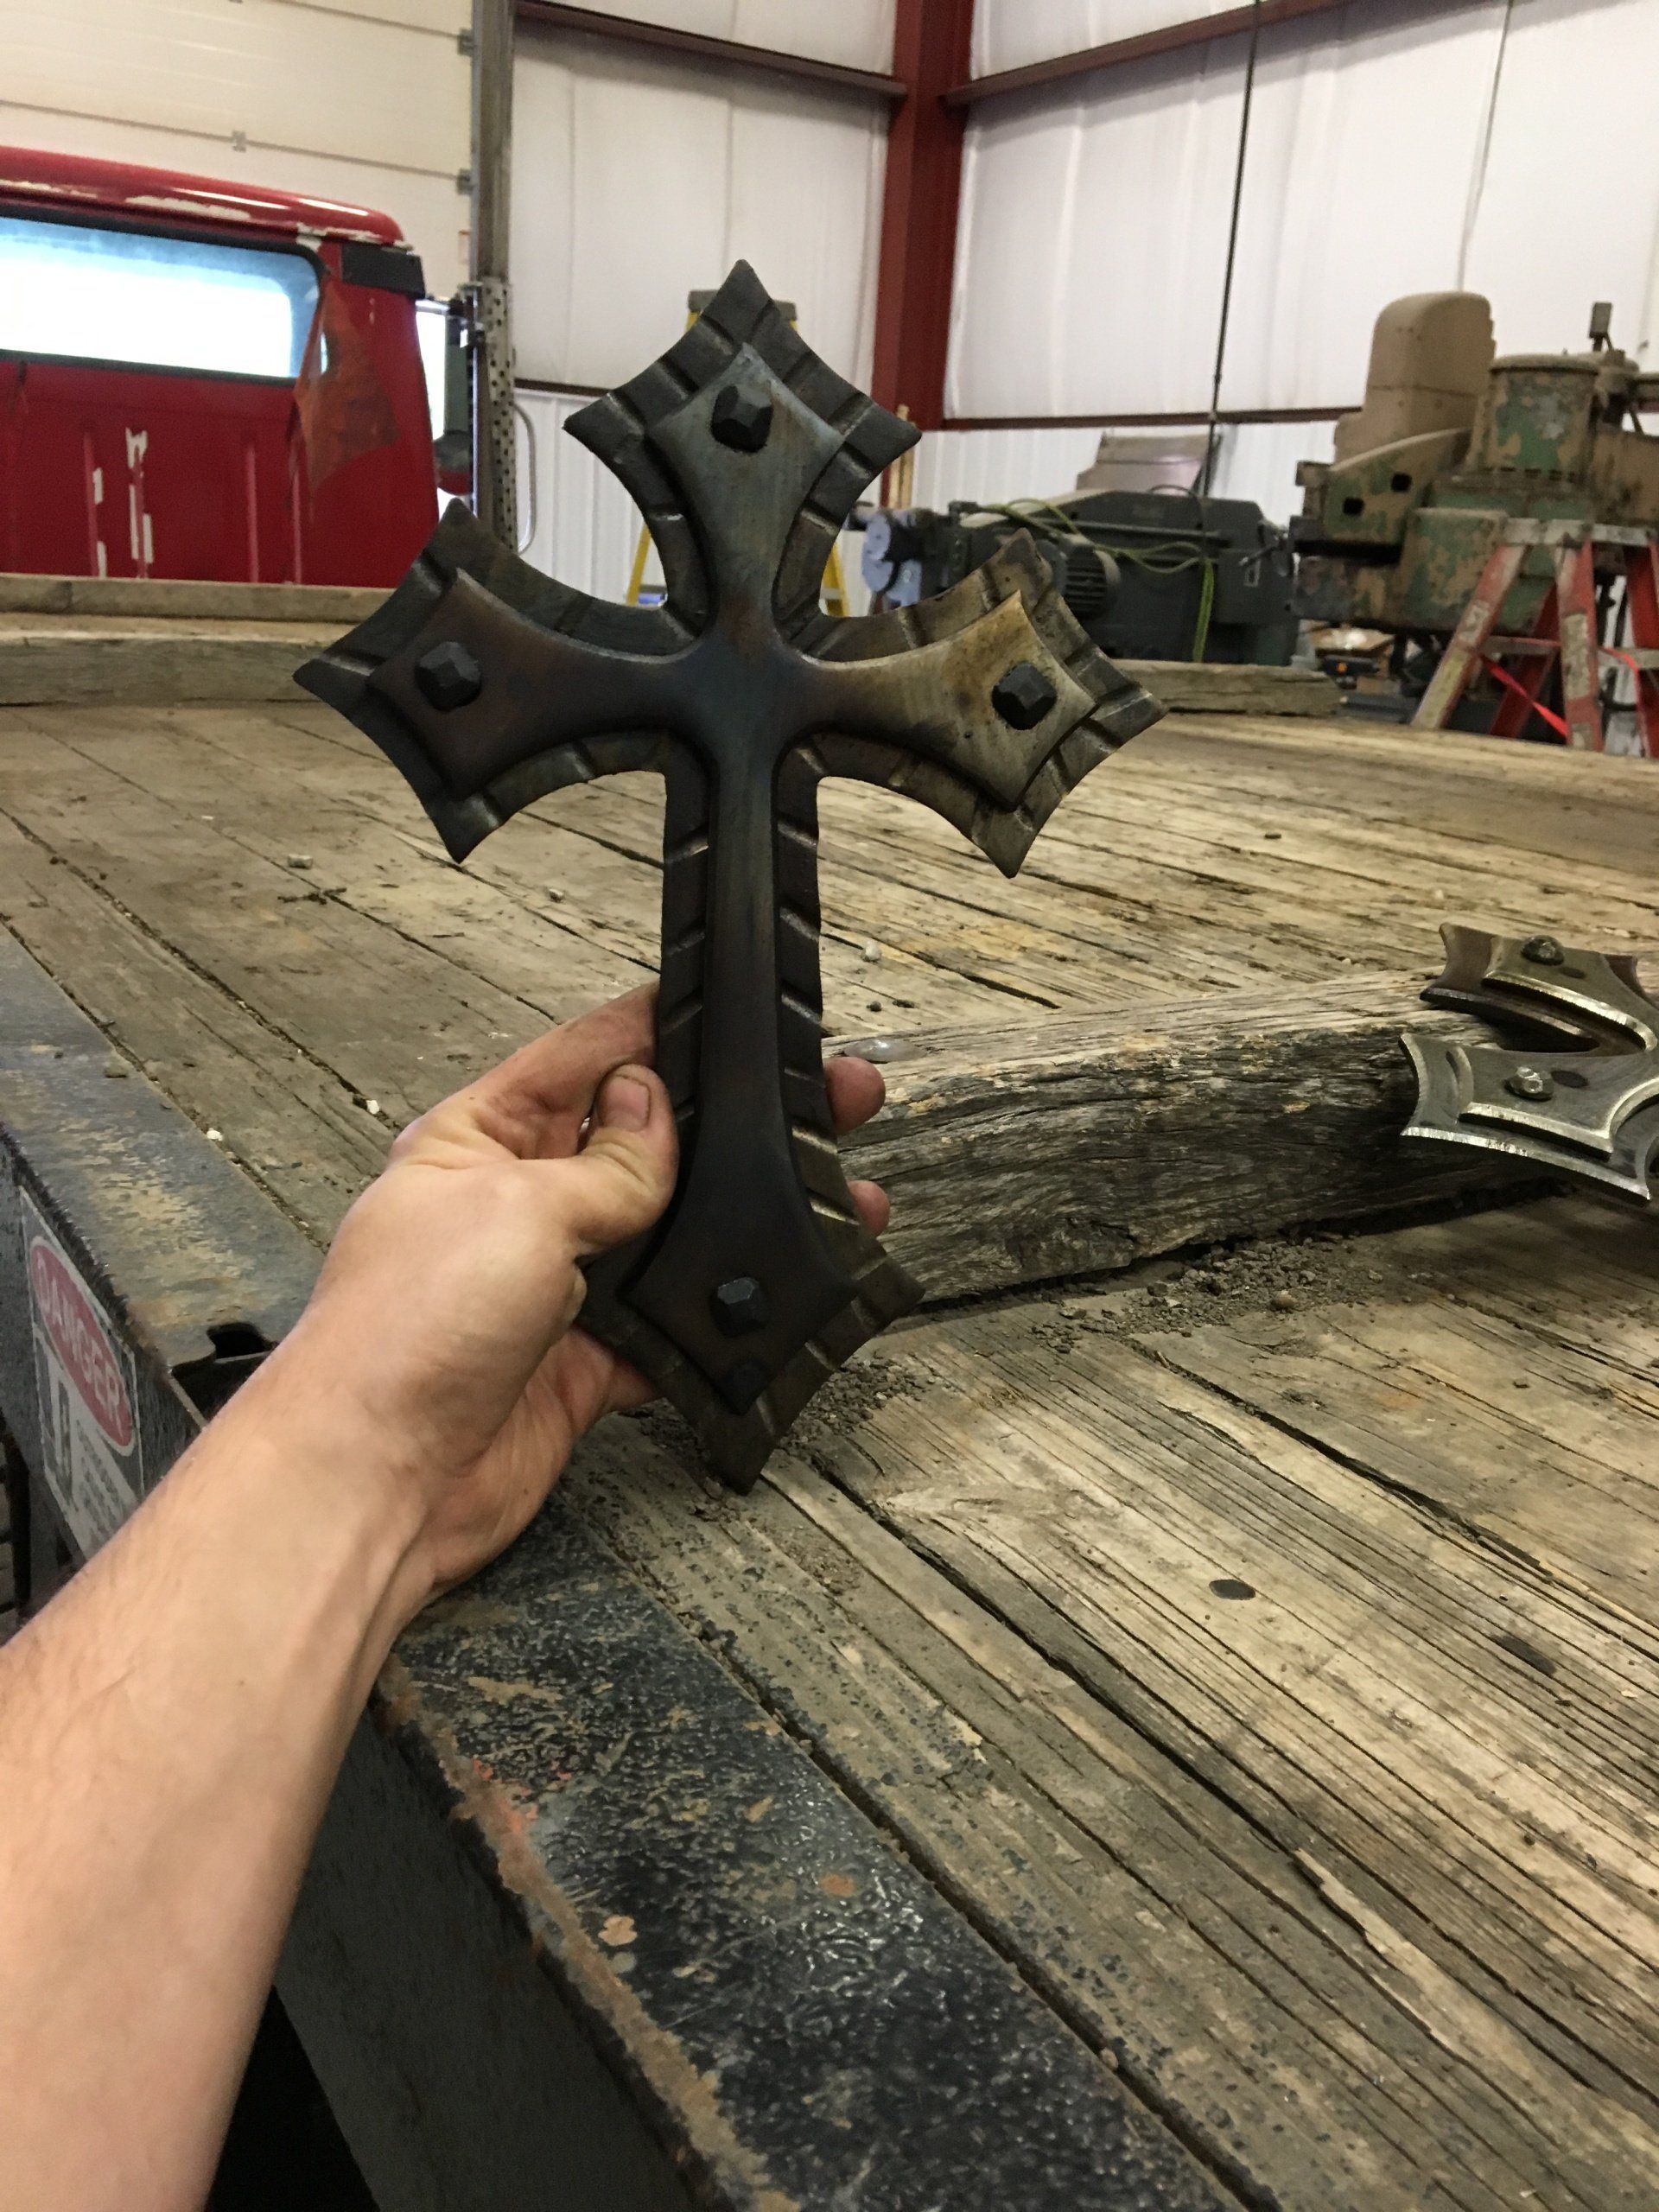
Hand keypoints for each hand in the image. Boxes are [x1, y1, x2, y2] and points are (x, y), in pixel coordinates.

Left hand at [255, 987, 888, 1610]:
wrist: (378, 1481)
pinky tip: (771, 1293)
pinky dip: (719, 1316)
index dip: (652, 1030)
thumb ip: (607, 1165)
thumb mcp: (517, 1208)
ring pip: (668, 1234)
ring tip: (819, 1189)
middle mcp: (517, 1207)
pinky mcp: (586, 1363)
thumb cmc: (399, 1334)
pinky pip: (670, 1325)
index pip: (580, 1059)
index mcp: (478, 1140)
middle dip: (723, 1122)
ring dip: (737, 1218)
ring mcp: (555, 1288)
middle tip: (815, 1097)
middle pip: (641, 1145)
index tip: (722, 1008)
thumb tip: (654, 1109)